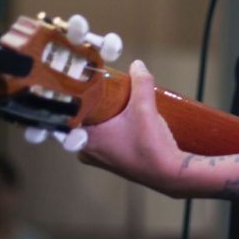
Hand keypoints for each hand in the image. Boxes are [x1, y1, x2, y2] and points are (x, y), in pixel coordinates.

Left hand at [79, 60, 185, 196]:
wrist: (170, 173)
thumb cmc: (151, 146)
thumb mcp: (146, 107)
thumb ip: (140, 82)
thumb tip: (137, 65)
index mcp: (86, 140)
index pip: (68, 113)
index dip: (76, 95)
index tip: (83, 81)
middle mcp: (86, 151)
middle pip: (82, 119)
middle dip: (93, 103)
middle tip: (102, 86)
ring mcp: (98, 158)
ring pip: (93, 129)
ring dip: (104, 115)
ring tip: (116, 98)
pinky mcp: (111, 161)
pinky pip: (103, 137)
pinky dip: (110, 126)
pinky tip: (124, 116)